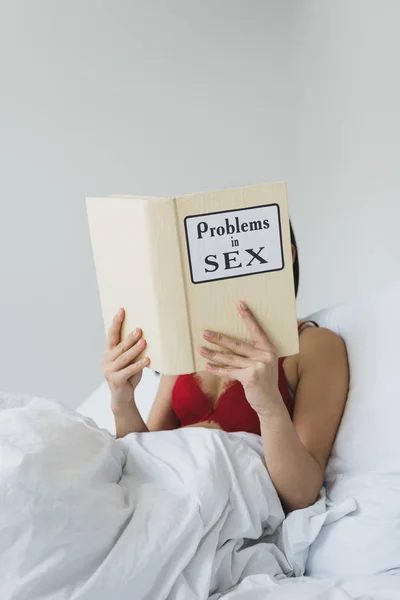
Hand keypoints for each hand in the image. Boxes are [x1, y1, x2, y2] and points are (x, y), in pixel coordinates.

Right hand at [101, 308, 149, 410]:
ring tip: (144, 342)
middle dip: (129, 337)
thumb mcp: (130, 360)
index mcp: (109, 352)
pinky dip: (139, 365)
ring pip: (124, 358)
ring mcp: (109, 370)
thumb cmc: (128, 375)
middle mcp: (106, 359)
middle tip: (139, 329)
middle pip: (119, 346)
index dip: (116, 322)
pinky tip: (148, 359)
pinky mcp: (115, 380)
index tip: (122, 310)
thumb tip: (145, 335)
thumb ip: (132, 350)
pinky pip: (129, 370)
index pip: (112, 334)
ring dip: (135, 349)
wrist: (123, 397)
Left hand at [198, 302, 280, 417]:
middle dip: (219, 338)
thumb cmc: (263, 381)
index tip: (239, 304)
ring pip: (230, 358)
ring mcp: (258, 366)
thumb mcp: (263, 364)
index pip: (256, 329)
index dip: (248, 316)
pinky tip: (207, 366)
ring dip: (213, 354)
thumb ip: (252, 353)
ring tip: (201, 349)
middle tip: (204, 332)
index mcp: (269, 348)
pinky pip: (229, 371)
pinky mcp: (250, 377)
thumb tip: (228, 344)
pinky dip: (217, 369)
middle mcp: (265, 355)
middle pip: (237, 344)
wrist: (270, 403)